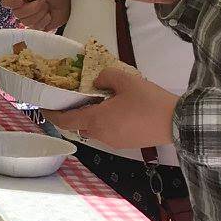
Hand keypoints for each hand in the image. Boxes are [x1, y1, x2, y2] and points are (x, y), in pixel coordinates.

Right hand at [9, 0, 70, 32]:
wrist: (69, 3)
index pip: (7, 1)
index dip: (11, 3)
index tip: (20, 1)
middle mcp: (22, 9)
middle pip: (18, 13)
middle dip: (33, 8)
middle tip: (43, 2)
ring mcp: (29, 20)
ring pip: (27, 21)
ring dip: (40, 14)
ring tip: (47, 8)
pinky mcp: (36, 28)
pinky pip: (36, 27)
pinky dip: (45, 21)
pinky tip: (49, 16)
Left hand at [46, 62, 178, 149]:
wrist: (177, 123)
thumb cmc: (149, 101)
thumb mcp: (125, 80)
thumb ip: (105, 76)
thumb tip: (96, 80)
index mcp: (97, 120)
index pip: (65, 120)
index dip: (52, 114)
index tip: (43, 107)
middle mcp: (101, 134)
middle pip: (79, 126)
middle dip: (73, 114)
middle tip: (75, 98)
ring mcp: (114, 142)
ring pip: (94, 130)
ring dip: (91, 118)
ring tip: (98, 101)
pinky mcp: (126, 143)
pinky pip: (108, 132)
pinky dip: (104, 122)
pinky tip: (116, 109)